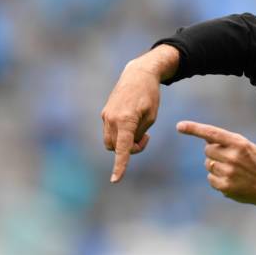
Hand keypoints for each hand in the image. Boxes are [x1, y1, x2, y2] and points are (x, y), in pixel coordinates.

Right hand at [101, 45, 178, 181]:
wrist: (138, 74)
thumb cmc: (150, 95)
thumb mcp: (151, 116)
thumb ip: (139, 134)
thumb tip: (128, 145)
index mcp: (126, 120)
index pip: (122, 148)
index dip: (120, 165)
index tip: (115, 180)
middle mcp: (112, 119)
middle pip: (117, 148)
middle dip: (131, 149)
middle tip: (147, 138)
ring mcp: (106, 116)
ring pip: (111, 142)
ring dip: (124, 143)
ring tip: (141, 131)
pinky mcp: (104, 113)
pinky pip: (110, 132)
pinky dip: (120, 134)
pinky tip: (132, 123)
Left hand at [177, 121, 255, 207]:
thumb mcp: (247, 146)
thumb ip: (227, 141)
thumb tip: (205, 140)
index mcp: (239, 143)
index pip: (212, 133)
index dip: (194, 129)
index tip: (180, 126)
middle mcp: (232, 157)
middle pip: (207, 150)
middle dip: (214, 153)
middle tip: (229, 158)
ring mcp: (228, 172)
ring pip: (208, 164)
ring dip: (216, 166)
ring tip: (233, 170)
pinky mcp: (224, 186)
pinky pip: (210, 178)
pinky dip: (217, 179)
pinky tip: (231, 180)